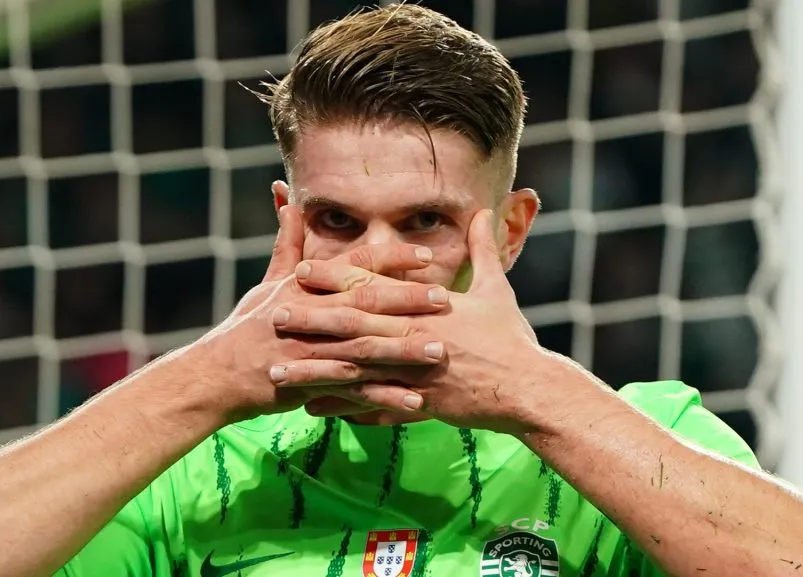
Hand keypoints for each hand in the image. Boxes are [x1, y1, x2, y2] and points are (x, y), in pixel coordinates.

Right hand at [177, 188, 449, 424]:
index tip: (426, 253)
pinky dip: (385, 397)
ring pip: (365, 349)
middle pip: (365, 304)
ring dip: (404, 351)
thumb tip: (287, 200)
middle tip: (446, 300)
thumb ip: (288, 244)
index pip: (354, 266)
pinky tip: (417, 401)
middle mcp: (311, 314)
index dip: (390, 258)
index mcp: (306, 287)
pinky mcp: (312, 384)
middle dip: (407, 301)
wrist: (217, 375)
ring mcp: (312, 350)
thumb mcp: (269, 283)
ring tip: (440, 352)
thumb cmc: (247, 327)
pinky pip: (355, 392)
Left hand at [268, 210, 554, 433]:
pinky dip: (343, 409)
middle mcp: (416, 337)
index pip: (373, 287)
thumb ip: (482, 250)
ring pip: (355, 371)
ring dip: (315, 371)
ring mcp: (415, 373)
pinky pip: (373, 407)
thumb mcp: (497, 289)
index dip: (335, 277)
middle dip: (311, 321)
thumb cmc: (512, 338)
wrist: (529, 389)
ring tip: (279, 374)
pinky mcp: (421, 405)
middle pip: (354, 326)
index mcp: (428, 307)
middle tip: (273, 315)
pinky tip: (314, 411)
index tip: (300, 270)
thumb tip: (482, 211)